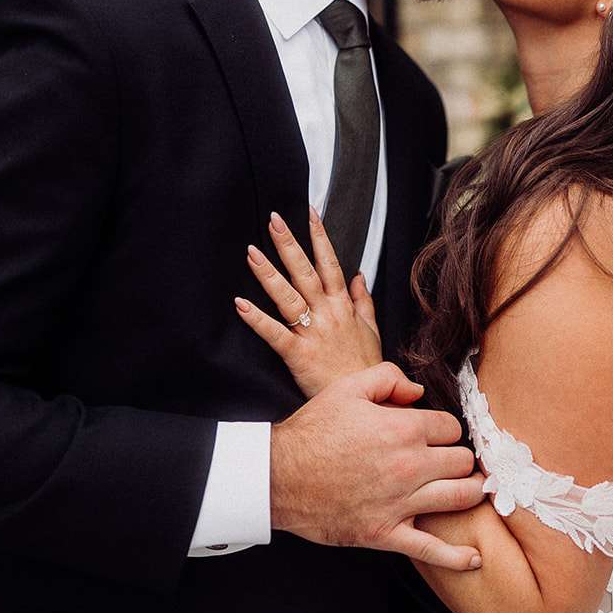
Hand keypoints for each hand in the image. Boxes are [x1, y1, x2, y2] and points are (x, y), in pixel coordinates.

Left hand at [235, 207, 381, 396]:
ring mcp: (312, 333)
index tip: (309, 214)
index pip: (330, 263)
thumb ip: (363, 299)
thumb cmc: (364, 367)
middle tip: (274, 221)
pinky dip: (257, 319)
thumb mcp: (371, 329)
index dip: (320, 237)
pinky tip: (241, 304)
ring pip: (288, 297)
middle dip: (290, 244)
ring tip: (252, 253)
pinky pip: (275, 334)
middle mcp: (327, 314)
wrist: (365, 399)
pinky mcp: (298, 355)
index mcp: (342, 306)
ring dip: (269, 273)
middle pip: (306, 272)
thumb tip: (359, 276)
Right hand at [269, 361, 486, 570]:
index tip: (435, 433)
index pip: (452, 427)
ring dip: (469, 492)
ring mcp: (401, 503)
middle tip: (450, 459)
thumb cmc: (313, 431)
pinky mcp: (387, 533)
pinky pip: (431, 550)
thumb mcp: (348, 388)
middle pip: (462, 461)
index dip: (444, 428)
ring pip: (459, 497)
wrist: (278, 477)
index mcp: (403, 428)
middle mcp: (409, 465)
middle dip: (459, 457)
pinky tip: (474, 557)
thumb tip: (419, 392)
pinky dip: (456, 557)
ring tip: (470, 489)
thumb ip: (389, 378)